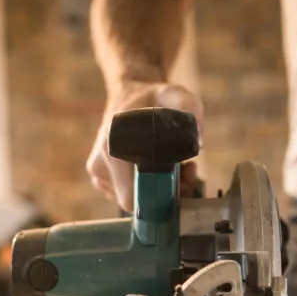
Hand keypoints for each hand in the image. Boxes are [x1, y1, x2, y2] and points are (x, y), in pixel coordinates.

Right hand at [86, 81, 203, 211]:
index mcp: (112, 147)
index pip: (133, 196)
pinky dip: (145, 187)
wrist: (127, 93)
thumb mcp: (176, 94)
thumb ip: (189, 110)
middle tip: (185, 172)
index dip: (162, 195)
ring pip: (132, 200)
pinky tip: (159, 168)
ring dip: (157, 190)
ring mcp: (98, 173)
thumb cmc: (152, 96)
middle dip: (164, 193)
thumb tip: (198, 142)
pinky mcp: (101, 177)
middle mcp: (100, 163)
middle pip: (136, 202)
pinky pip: (126, 194)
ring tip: (176, 166)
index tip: (183, 178)